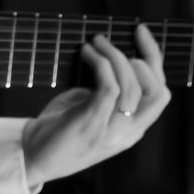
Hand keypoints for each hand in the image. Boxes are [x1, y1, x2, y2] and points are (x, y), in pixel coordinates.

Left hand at [19, 23, 172, 187]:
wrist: (34, 158)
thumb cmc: (61, 130)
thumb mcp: (94, 112)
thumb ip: (109, 94)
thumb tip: (111, 59)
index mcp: (133, 129)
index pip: (160, 94)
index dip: (155, 60)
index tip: (141, 34)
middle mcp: (129, 132)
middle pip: (156, 91)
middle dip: (143, 57)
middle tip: (113, 40)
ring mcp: (112, 130)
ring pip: (131, 86)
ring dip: (114, 56)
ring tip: (95, 42)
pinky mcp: (92, 123)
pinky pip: (109, 88)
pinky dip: (101, 64)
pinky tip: (87, 53)